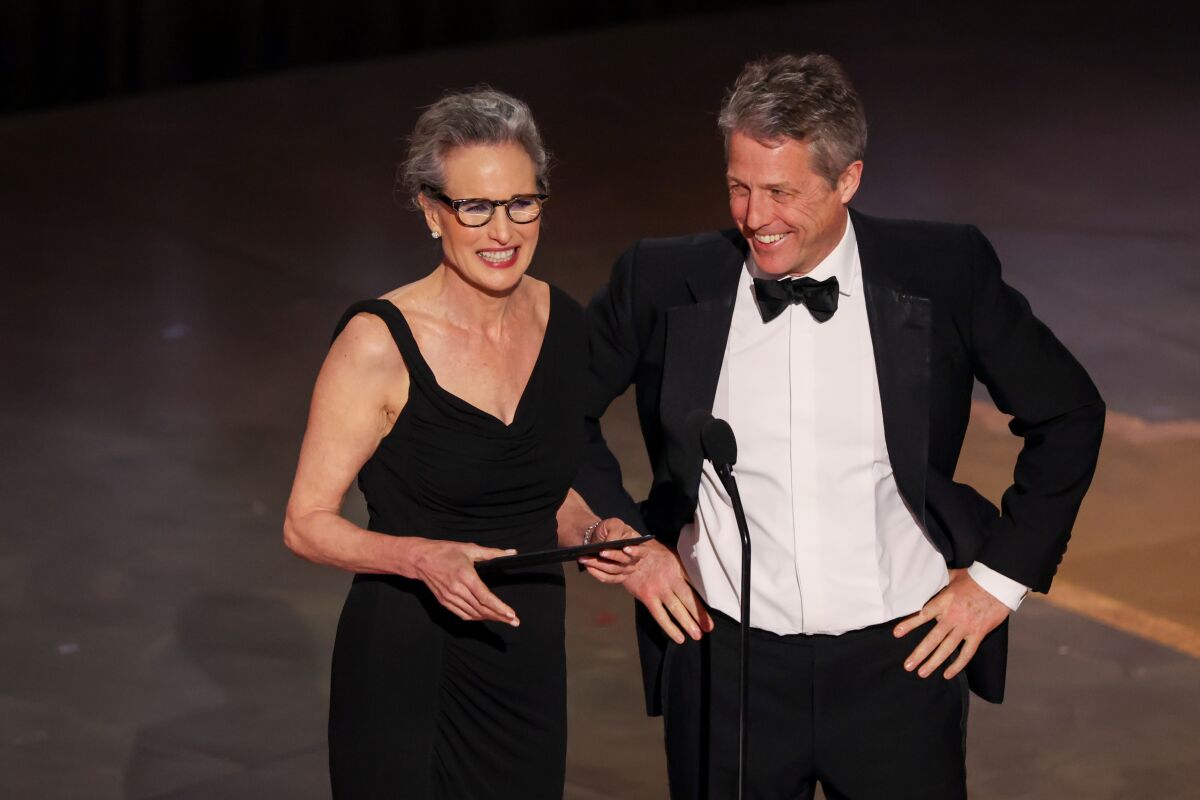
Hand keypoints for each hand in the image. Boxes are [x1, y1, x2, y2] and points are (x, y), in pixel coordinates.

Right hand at [406, 539, 519, 625]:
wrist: (421, 558)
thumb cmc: (445, 551)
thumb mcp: (470, 548)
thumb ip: (492, 553)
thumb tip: (511, 552)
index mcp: (465, 576)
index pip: (485, 597)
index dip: (500, 608)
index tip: (511, 615)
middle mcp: (457, 589)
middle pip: (481, 609)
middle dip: (499, 616)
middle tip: (514, 621)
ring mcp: (450, 598)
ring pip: (472, 614)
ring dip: (489, 618)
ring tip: (503, 619)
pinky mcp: (444, 602)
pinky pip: (462, 614)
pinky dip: (475, 617)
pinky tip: (485, 616)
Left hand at [577, 517, 643, 580]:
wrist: (599, 537)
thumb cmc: (609, 530)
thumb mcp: (613, 524)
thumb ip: (615, 531)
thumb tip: (611, 542)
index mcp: (637, 546)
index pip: (642, 551)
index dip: (635, 551)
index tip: (625, 548)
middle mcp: (633, 560)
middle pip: (624, 562)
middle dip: (612, 556)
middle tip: (601, 552)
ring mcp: (624, 570)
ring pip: (613, 570)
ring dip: (598, 564)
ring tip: (586, 558)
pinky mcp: (614, 577)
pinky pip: (606, 578)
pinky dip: (596, 572)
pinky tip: (588, 566)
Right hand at [605, 539, 712, 644]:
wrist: (624, 551)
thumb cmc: (650, 553)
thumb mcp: (670, 554)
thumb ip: (684, 567)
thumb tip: (700, 580)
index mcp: (678, 565)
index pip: (696, 583)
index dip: (706, 596)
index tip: (715, 607)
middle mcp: (670, 576)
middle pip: (689, 597)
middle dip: (700, 614)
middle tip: (709, 627)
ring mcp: (658, 587)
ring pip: (676, 608)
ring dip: (687, 623)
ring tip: (697, 635)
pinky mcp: (647, 596)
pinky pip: (660, 615)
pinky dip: (670, 627)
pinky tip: (678, 637)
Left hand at [893, 568, 1009, 679]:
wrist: (998, 583)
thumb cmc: (975, 578)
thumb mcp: (953, 576)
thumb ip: (939, 582)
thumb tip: (926, 579)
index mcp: (944, 601)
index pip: (922, 615)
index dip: (909, 624)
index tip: (897, 633)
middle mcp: (952, 616)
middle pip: (932, 638)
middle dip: (919, 654)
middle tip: (908, 665)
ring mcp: (965, 627)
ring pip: (947, 649)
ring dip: (934, 662)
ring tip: (922, 673)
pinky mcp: (978, 633)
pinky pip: (967, 653)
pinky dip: (957, 665)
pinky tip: (948, 674)